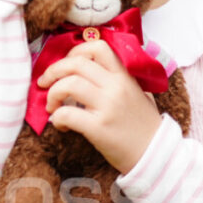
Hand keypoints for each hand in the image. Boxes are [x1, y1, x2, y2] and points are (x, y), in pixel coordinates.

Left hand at [37, 40, 161, 172]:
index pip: (98, 47)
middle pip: (76, 63)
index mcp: (124, 76)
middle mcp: (116, 87)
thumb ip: (116, 79)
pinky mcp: (99, 128)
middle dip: (53, 71)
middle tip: (44, 82)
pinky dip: (57, 118)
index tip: (65, 64)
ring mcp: (108, 107)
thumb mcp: (136, 94)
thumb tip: (83, 70)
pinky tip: (60, 125)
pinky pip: (67, 114)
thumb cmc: (143, 126)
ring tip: (52, 106)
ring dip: (53, 93)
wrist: (157, 156)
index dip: (75, 51)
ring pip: (69, 84)